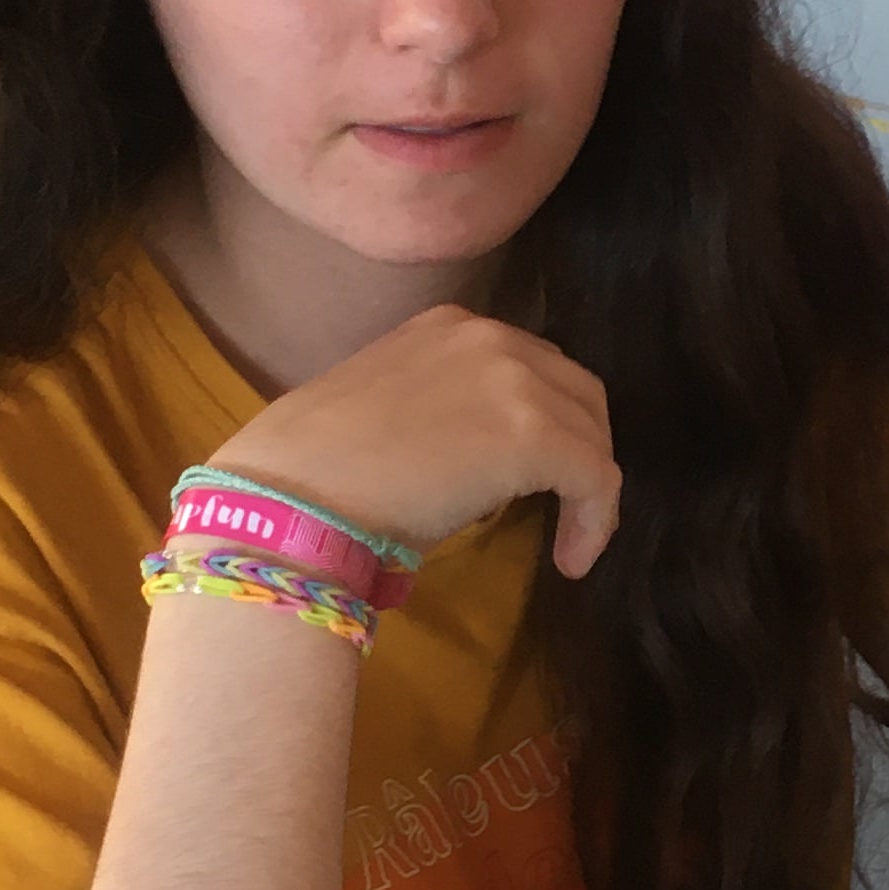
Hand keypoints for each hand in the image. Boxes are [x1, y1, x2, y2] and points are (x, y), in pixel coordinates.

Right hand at [221, 304, 620, 578]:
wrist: (291, 492)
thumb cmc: (317, 466)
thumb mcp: (392, 409)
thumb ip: (447, 409)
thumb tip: (480, 457)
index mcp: (450, 327)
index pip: (531, 367)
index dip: (546, 423)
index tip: (535, 477)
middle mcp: (490, 337)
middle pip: (576, 392)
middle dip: (580, 449)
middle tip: (565, 505)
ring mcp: (515, 380)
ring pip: (592, 436)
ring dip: (588, 489)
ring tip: (568, 540)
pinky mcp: (535, 435)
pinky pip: (596, 479)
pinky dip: (596, 522)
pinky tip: (570, 562)